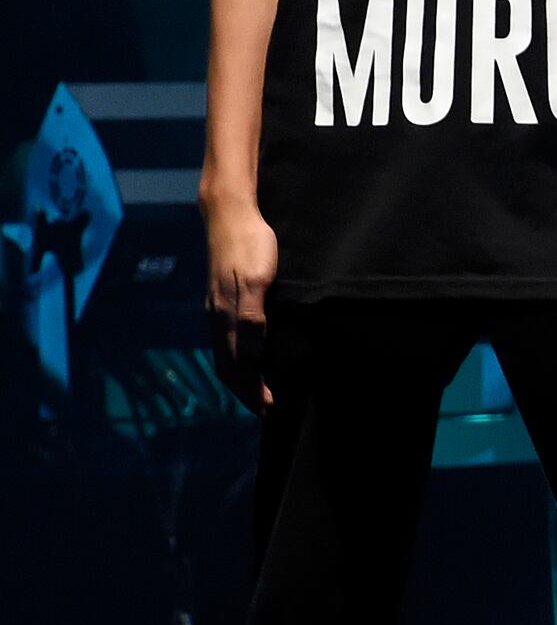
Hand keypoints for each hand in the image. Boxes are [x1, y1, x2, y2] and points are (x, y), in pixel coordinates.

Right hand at [203, 192, 278, 409]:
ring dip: (242, 376)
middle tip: (268, 408)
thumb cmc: (250, 246)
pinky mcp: (221, 299)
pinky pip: (228, 339)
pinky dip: (239, 357)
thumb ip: (253, 319)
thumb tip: (251, 358)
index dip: (252, 391)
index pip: (237, 368)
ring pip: (226, 354)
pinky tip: (253, 355)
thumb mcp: (258, 282)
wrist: (231, 215)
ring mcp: (217, 309)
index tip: (271, 408)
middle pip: (228, 367)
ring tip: (261, 390)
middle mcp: (217, 319)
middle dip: (246, 391)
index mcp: (226, 319)